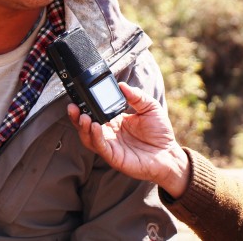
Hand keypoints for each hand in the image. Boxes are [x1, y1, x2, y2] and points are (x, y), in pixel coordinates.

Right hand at [67, 82, 190, 197]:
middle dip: (78, 116)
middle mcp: (110, 133)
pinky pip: (101, 147)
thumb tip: (122, 85)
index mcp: (116, 121)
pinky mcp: (114, 157)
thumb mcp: (150, 107)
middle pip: (88, 125)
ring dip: (83, 127)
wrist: (169, 154)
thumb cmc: (160, 132)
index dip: (87, 105)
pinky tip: (95, 126)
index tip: (81, 95)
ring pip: (89, 137)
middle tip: (72, 106)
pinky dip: (96, 137)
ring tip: (82, 116)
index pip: (96, 112)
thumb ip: (136, 96)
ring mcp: (111, 146)